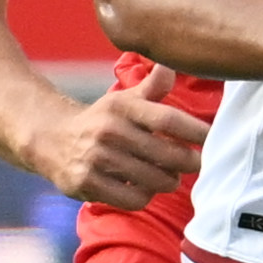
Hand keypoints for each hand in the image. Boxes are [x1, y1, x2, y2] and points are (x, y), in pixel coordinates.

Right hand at [36, 68, 212, 208]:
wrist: (50, 138)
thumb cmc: (101, 120)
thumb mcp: (124, 99)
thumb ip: (152, 86)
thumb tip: (172, 64)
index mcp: (122, 106)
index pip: (168, 119)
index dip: (196, 131)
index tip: (212, 138)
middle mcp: (109, 131)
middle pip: (168, 155)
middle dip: (189, 162)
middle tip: (194, 163)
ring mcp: (96, 158)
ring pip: (155, 180)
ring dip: (168, 181)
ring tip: (168, 176)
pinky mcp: (86, 183)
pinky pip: (134, 199)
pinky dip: (144, 196)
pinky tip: (142, 187)